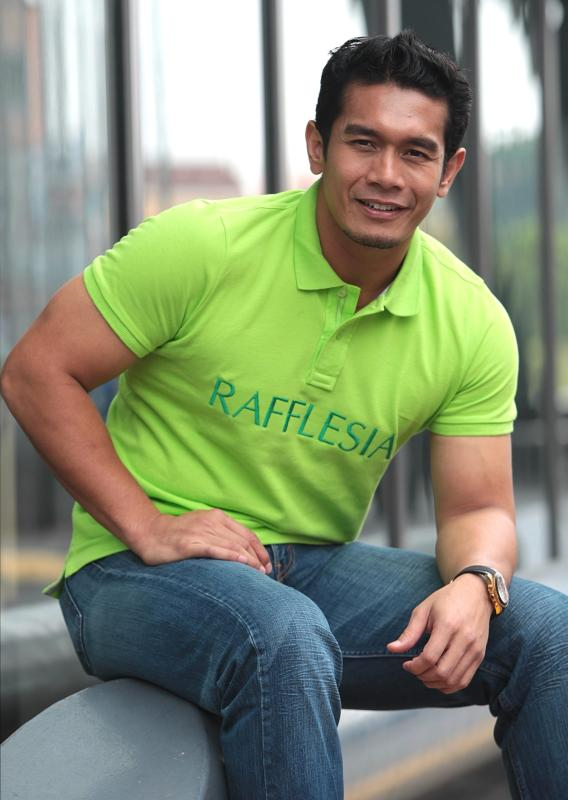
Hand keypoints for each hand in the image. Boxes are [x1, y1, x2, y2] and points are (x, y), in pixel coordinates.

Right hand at [132, 508, 271, 573]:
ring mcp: (200, 533)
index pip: (246, 534)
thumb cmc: (177, 534)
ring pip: (232, 545)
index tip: (266, 563)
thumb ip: (220, 533)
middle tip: (266, 572)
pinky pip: (215, 550)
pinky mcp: (190, 545)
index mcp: (216, 517)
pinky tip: (242, 563)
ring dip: (249, 560)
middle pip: (242, 540)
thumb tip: (242, 550)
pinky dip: (231, 555)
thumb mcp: (202, 526)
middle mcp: (211, 522)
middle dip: (257, 557)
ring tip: (259, 573)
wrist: (150, 533)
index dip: (259, 549)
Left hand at [386, 574, 492, 692]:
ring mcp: (475, 649)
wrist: (476, 593)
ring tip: (424, 674)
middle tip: (415, 669)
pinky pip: (465, 680)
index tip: (406, 664)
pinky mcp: (479, 655)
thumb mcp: (424, 610)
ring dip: (435, 683)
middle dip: (423, 676)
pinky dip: (449, 685)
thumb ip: (409, 632)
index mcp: (448, 626)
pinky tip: (438, 678)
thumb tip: (391, 649)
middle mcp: (464, 639)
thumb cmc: (446, 599)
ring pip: (454, 680)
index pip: (430, 657)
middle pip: (442, 672)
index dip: (415, 666)